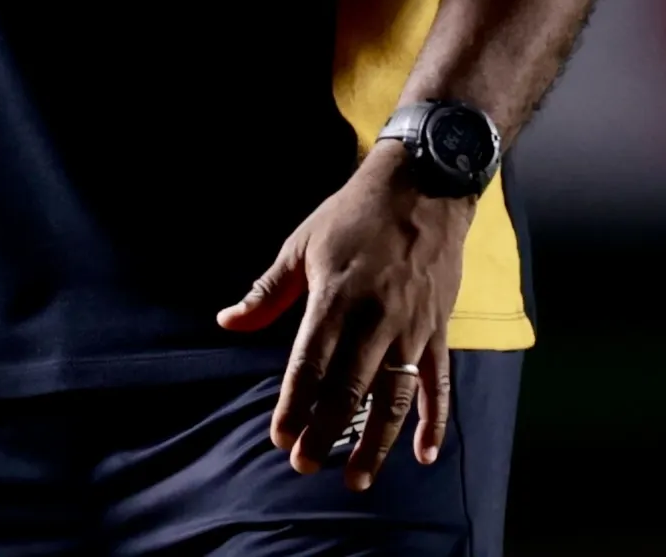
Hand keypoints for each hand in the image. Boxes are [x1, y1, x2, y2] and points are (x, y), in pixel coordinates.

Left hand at [215, 147, 470, 489]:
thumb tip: (227, 322)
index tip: (280, 436)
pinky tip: (425, 455)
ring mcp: (411, 328)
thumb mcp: (302, 245)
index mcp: (335, 298)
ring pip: (393, 398)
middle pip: (349, 389)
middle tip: (306, 464)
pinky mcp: (438, 331)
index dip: (294, 403)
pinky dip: (434, 421)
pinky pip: (438, 384)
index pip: (310, 363)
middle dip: (326, 431)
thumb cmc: (353, 216)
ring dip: (376, 442)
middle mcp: (374, 319)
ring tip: (357, 477)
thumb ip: (267, 291)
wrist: (423, 188)